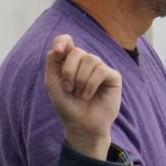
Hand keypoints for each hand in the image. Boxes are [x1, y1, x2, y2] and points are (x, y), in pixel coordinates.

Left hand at [43, 34, 121, 159]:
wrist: (81, 125)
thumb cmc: (66, 105)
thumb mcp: (52, 82)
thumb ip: (53, 61)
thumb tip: (63, 44)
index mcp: (70, 61)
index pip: (66, 40)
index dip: (62, 41)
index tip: (57, 51)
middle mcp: (85, 62)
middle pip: (76, 51)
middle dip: (69, 72)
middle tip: (68, 89)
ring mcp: (100, 68)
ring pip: (90, 59)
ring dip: (80, 80)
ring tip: (80, 95)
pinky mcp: (113, 76)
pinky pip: (101, 70)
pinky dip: (91, 84)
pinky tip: (88, 95)